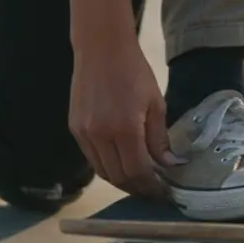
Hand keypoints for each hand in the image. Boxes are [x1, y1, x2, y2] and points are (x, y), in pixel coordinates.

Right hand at [69, 38, 182, 199]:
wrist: (101, 49)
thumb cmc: (134, 72)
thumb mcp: (156, 103)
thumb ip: (159, 138)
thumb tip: (169, 165)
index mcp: (124, 128)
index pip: (137, 171)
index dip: (150, 187)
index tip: (162, 193)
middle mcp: (100, 135)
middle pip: (118, 177)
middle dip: (136, 188)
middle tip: (152, 192)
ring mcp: (83, 133)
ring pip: (102, 171)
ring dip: (121, 181)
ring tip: (138, 181)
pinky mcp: (74, 128)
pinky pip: (91, 158)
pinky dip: (107, 166)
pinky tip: (120, 163)